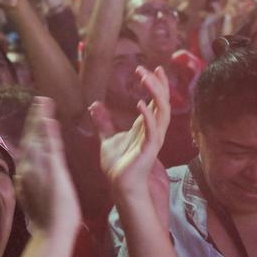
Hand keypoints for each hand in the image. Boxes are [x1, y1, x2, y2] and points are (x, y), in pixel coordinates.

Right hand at [14, 97, 80, 232]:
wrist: (50, 234)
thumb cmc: (45, 224)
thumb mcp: (33, 201)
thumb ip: (28, 188)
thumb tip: (23, 182)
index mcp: (25, 176)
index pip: (27, 148)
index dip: (30, 131)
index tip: (34, 118)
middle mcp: (28, 170)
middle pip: (29, 138)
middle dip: (33, 118)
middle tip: (38, 100)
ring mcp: (39, 169)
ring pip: (37, 138)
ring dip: (40, 118)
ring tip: (43, 101)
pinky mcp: (53, 171)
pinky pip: (50, 146)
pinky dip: (49, 130)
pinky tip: (49, 117)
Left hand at [89, 65, 170, 194]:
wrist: (121, 188)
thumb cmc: (118, 167)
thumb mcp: (107, 138)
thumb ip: (103, 122)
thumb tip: (94, 104)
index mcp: (145, 127)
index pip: (155, 101)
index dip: (155, 85)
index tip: (150, 68)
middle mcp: (153, 131)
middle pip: (162, 103)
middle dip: (159, 85)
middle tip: (153, 68)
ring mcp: (153, 140)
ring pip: (162, 112)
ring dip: (155, 94)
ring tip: (146, 78)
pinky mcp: (149, 150)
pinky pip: (153, 131)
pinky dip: (148, 117)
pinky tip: (140, 104)